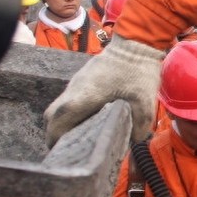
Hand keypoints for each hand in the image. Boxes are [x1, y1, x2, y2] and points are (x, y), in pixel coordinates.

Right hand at [45, 36, 165, 145]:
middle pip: (52, 117)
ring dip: (65, 122)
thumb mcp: (145, 103)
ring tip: (81, 135)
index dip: (56, 141)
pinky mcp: (81, 78)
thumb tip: (133, 142)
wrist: (136, 43)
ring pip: (58, 107)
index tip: (63, 153)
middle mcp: (73, 90)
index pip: (56, 123)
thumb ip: (139, 127)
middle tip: (72, 147)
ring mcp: (75, 83)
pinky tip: (90, 118)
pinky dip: (72, 112)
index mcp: (82, 98)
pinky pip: (68, 99)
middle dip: (57, 133)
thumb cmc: (139, 72)